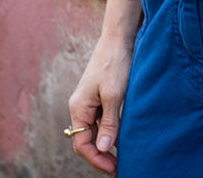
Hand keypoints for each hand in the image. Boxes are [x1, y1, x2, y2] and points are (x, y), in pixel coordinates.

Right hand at [67, 34, 133, 173]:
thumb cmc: (115, 63)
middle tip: (119, 167)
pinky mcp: (100, 95)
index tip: (114, 168)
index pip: (82, 144)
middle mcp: (81, 106)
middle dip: (101, 155)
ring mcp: (90, 101)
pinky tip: (123, 135)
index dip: (96, 159)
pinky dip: (111, 130)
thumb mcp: (114, 94)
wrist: (119, 37)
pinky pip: (102, 119)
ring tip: (123, 155)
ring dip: (107, 143)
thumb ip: (109, 122)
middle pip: (87, 139)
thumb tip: (104, 148)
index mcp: (79, 108)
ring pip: (96, 130)